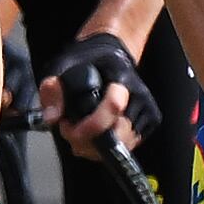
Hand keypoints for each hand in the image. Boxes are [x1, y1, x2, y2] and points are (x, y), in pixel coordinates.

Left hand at [37, 31, 159, 159]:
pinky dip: (108, 148)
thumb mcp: (62, 66)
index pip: (113, 105)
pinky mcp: (150, 120)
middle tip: (68, 129)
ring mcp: (147, 109)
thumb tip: (53, 118)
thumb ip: (53, 89)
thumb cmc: (87, 61)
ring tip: (79, 131)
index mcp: (120, 76)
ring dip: (96, 147)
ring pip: (123, 145)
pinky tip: (94, 135)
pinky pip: (128, 146)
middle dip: (88, 141)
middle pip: (118, 134)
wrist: (111, 55)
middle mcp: (138, 94)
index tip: (69, 128)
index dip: (91, 125)